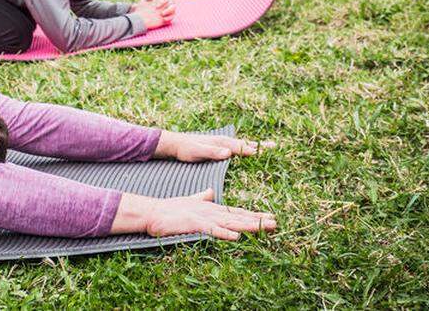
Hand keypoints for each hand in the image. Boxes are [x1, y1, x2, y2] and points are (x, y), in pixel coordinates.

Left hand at [131, 0, 175, 29]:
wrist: (141, 22)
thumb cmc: (140, 12)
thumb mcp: (141, 4)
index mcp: (158, 0)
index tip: (155, 1)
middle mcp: (163, 5)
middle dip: (165, 2)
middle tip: (157, 7)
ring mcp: (166, 11)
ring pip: (173, 7)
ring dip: (169, 10)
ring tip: (162, 14)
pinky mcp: (167, 18)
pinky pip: (172, 16)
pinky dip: (169, 17)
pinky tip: (163, 19)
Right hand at [143, 189, 276, 238]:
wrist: (152, 212)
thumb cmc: (170, 210)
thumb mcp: (190, 203)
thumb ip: (201, 198)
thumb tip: (210, 192)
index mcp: (211, 208)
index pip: (236, 212)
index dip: (253, 215)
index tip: (269, 218)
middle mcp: (211, 211)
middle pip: (238, 216)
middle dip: (257, 220)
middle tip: (276, 223)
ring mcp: (203, 217)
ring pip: (230, 221)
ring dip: (249, 224)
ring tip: (266, 226)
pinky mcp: (194, 223)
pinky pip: (212, 229)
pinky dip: (224, 232)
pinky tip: (236, 236)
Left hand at [155, 131, 275, 161]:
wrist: (176, 144)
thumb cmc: (186, 149)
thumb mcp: (197, 151)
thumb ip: (212, 152)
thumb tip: (228, 152)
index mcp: (221, 143)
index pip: (239, 147)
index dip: (251, 150)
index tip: (264, 153)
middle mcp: (224, 141)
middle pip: (245, 143)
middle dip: (260, 145)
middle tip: (276, 146)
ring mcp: (223, 143)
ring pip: (243, 144)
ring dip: (256, 145)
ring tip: (269, 147)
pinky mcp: (220, 147)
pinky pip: (237, 147)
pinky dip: (246, 148)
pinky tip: (250, 152)